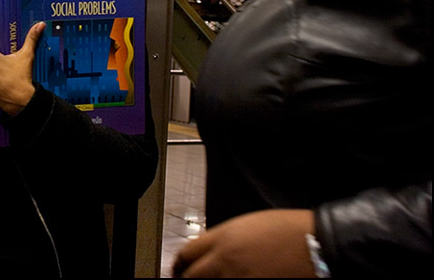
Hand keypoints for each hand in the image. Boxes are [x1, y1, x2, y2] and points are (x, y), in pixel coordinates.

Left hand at [172, 209, 316, 277]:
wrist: (320, 246)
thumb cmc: (290, 231)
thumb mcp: (249, 225)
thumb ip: (225, 240)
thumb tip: (211, 254)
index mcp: (223, 239)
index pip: (186, 254)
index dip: (180, 265)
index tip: (180, 270)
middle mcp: (225, 262)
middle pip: (191, 278)